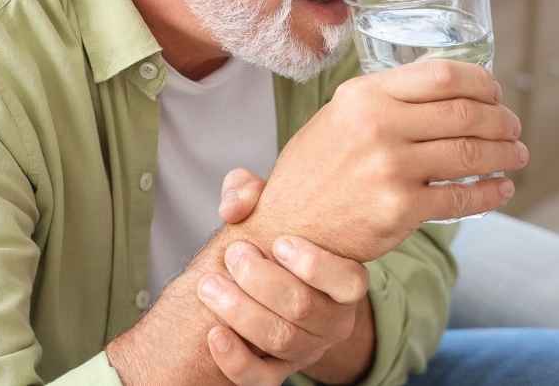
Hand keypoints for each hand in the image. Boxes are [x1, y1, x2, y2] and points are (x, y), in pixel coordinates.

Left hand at [202, 170, 370, 385]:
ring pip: (281, 340)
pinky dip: (236, 359)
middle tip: (234, 255)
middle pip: (304, 308)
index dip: (316, 265)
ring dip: (241, 311)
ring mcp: (307, 349)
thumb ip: (246, 191)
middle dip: (262, 280)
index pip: (349, 281)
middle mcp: (333, 319)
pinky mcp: (277, 371)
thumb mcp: (261, 207)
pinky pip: (261, 378)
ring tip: (209, 285)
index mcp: (343, 280)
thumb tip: (235, 207)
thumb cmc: (266, 239)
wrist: (255, 283)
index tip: (280, 242)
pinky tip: (214, 333)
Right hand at [239, 59, 526, 262]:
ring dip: (505, 154)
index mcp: (363, 96)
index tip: (494, 92)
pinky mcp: (400, 210)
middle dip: (501, 120)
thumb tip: (447, 84)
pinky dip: (491, 193)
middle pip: (465, 114)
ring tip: (516, 155)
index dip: (480, 82)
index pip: (442, 76)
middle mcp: (377, 127)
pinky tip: (502, 189)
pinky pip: (462, 199)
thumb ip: (385, 98)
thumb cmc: (317, 168)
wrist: (288, 225)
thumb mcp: (339, 115)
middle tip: (513, 127)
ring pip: (470, 154)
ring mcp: (390, 169)